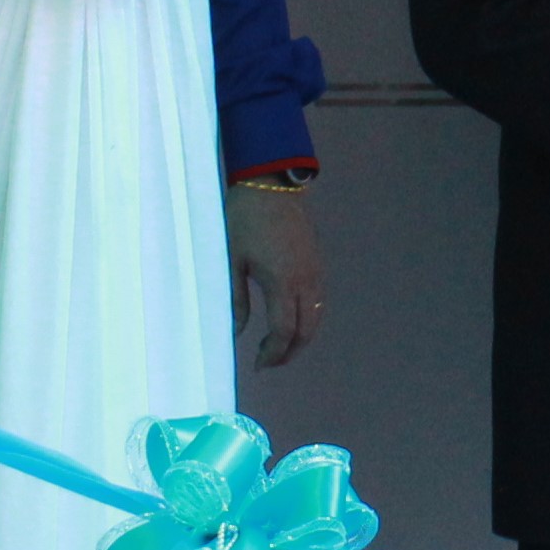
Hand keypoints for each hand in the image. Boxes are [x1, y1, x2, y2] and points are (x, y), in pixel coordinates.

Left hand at [226, 176, 324, 368]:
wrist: (272, 185)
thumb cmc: (245, 220)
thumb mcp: (232, 261)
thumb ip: (236, 300)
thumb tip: (237, 332)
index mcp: (282, 282)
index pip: (285, 331)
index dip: (273, 354)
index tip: (258, 365)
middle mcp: (305, 280)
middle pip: (307, 330)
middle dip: (289, 352)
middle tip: (269, 362)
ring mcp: (315, 271)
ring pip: (316, 316)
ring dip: (300, 337)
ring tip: (279, 345)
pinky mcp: (317, 262)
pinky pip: (318, 300)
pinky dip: (307, 318)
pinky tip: (290, 318)